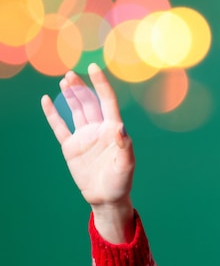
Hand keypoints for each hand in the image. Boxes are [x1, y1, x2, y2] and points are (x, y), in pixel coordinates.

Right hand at [42, 63, 135, 241]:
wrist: (107, 198)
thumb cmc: (121, 182)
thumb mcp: (126, 165)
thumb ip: (124, 146)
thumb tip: (120, 128)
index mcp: (113, 130)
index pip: (107, 101)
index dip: (101, 84)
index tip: (94, 67)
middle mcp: (98, 130)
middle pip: (89, 102)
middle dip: (81, 88)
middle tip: (71, 74)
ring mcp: (84, 137)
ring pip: (76, 111)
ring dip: (70, 96)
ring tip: (64, 81)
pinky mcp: (71, 147)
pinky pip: (60, 127)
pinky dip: (52, 114)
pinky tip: (46, 100)